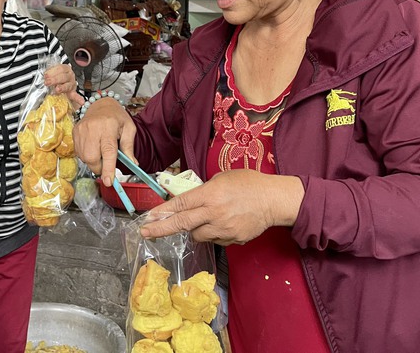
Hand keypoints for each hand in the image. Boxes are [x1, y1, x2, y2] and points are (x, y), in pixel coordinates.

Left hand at [44, 64, 83, 107]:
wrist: (64, 82)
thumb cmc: (58, 76)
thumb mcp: (54, 72)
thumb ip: (50, 73)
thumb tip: (45, 75)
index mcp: (65, 69)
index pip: (60, 68)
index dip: (53, 71)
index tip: (46, 75)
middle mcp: (70, 76)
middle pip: (63, 77)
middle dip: (54, 79)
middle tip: (47, 82)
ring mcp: (71, 85)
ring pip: (67, 86)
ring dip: (62, 88)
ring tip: (58, 89)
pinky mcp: (72, 93)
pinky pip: (75, 96)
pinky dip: (78, 99)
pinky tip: (81, 101)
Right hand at [73, 97, 135, 185]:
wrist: (100, 104)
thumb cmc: (116, 117)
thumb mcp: (129, 128)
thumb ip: (129, 147)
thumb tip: (133, 164)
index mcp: (108, 127)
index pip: (108, 151)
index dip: (108, 168)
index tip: (109, 181)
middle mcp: (92, 128)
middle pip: (92, 158)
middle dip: (100, 167)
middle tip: (107, 164)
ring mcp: (81, 130)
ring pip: (84, 157)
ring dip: (93, 162)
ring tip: (100, 151)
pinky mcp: (75, 133)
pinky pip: (79, 152)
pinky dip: (86, 155)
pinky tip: (93, 147)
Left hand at [140, 170, 304, 244]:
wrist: (274, 200)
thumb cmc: (248, 183)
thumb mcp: (222, 178)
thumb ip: (203, 191)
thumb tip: (187, 202)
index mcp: (210, 194)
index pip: (180, 204)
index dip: (161, 212)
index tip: (147, 217)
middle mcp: (214, 213)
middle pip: (181, 224)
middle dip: (160, 229)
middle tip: (145, 233)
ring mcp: (223, 229)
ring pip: (196, 235)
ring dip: (195, 229)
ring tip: (208, 218)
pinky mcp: (232, 240)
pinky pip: (214, 240)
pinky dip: (213, 234)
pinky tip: (224, 223)